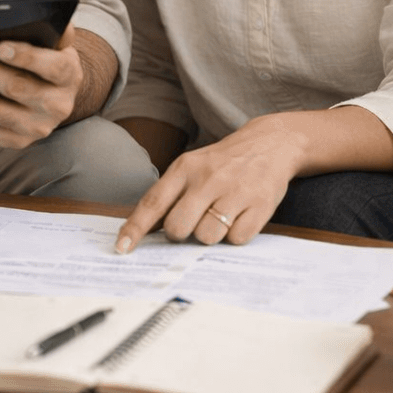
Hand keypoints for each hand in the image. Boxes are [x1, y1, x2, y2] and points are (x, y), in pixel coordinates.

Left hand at [0, 23, 87, 149]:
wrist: (53, 96)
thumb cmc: (46, 57)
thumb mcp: (55, 41)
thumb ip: (49, 26)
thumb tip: (32, 10)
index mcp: (69, 76)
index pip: (52, 67)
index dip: (27, 57)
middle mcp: (56, 106)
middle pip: (16, 89)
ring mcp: (35, 128)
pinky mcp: (13, 140)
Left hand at [113, 115, 305, 253]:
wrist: (271, 143)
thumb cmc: (223, 163)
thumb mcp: (192, 167)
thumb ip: (170, 195)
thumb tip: (145, 231)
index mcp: (185, 168)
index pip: (153, 203)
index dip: (135, 229)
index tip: (122, 248)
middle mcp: (208, 178)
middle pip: (178, 228)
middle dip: (182, 234)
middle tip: (194, 222)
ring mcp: (235, 192)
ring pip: (206, 237)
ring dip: (210, 236)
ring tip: (221, 217)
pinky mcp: (260, 205)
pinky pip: (236, 239)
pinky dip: (235, 235)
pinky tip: (240, 217)